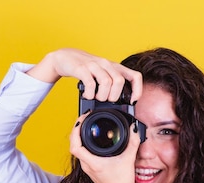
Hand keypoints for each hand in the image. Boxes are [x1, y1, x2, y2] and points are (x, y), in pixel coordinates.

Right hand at [26, 48, 142, 103]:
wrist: (65, 57)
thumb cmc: (86, 69)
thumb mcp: (102, 74)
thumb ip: (111, 85)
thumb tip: (120, 104)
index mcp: (115, 67)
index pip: (135, 76)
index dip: (137, 90)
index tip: (132, 101)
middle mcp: (106, 64)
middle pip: (119, 82)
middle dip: (114, 96)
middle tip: (106, 101)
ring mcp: (94, 65)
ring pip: (106, 82)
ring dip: (102, 96)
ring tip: (96, 98)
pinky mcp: (81, 68)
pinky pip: (90, 83)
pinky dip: (90, 93)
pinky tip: (87, 96)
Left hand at [69, 112, 140, 182]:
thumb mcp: (129, 160)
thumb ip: (133, 142)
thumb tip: (134, 129)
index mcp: (92, 163)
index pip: (75, 145)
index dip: (75, 131)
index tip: (81, 121)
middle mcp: (87, 165)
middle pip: (73, 144)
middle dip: (76, 130)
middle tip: (84, 119)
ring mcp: (87, 167)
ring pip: (77, 149)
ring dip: (78, 137)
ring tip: (86, 126)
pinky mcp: (91, 169)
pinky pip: (82, 153)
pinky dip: (84, 144)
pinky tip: (91, 139)